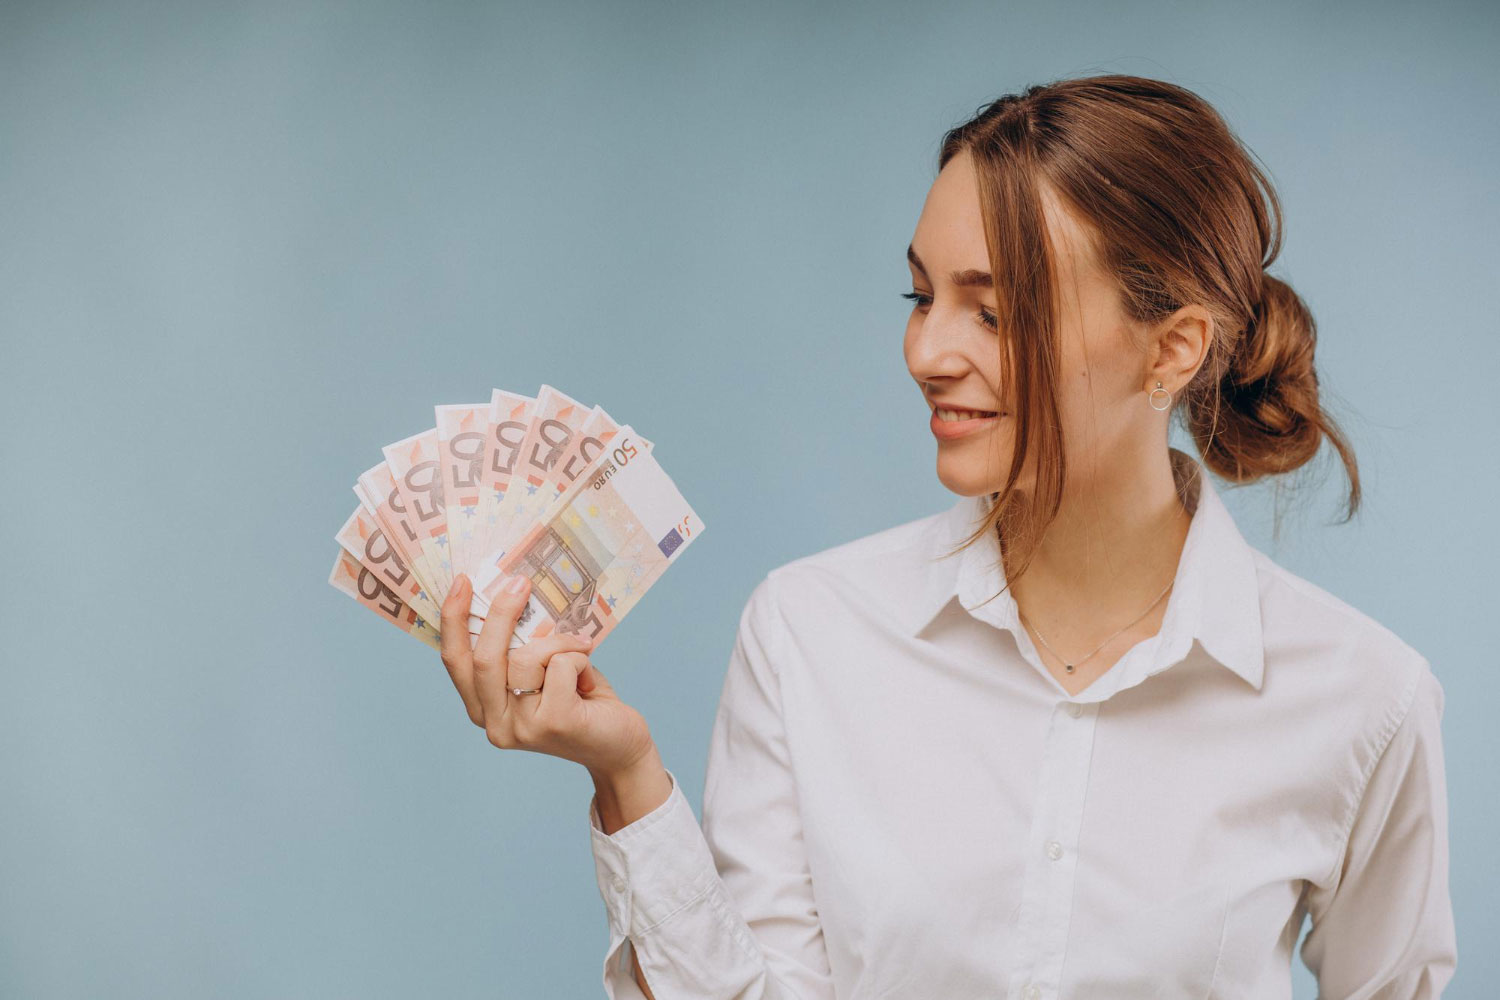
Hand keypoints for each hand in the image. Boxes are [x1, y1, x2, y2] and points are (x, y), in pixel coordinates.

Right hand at [438, 572, 657, 776]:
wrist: (619, 746)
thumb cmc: (578, 700)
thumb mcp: (541, 672)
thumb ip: (520, 648)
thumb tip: (512, 593)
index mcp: (483, 708)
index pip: (456, 661)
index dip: (453, 620)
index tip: (463, 581)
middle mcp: (495, 724)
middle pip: (483, 658)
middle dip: (500, 613)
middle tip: (520, 582)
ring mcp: (523, 728)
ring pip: (526, 658)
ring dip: (559, 643)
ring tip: (579, 652)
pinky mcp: (555, 723)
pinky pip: (560, 665)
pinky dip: (579, 658)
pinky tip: (589, 680)